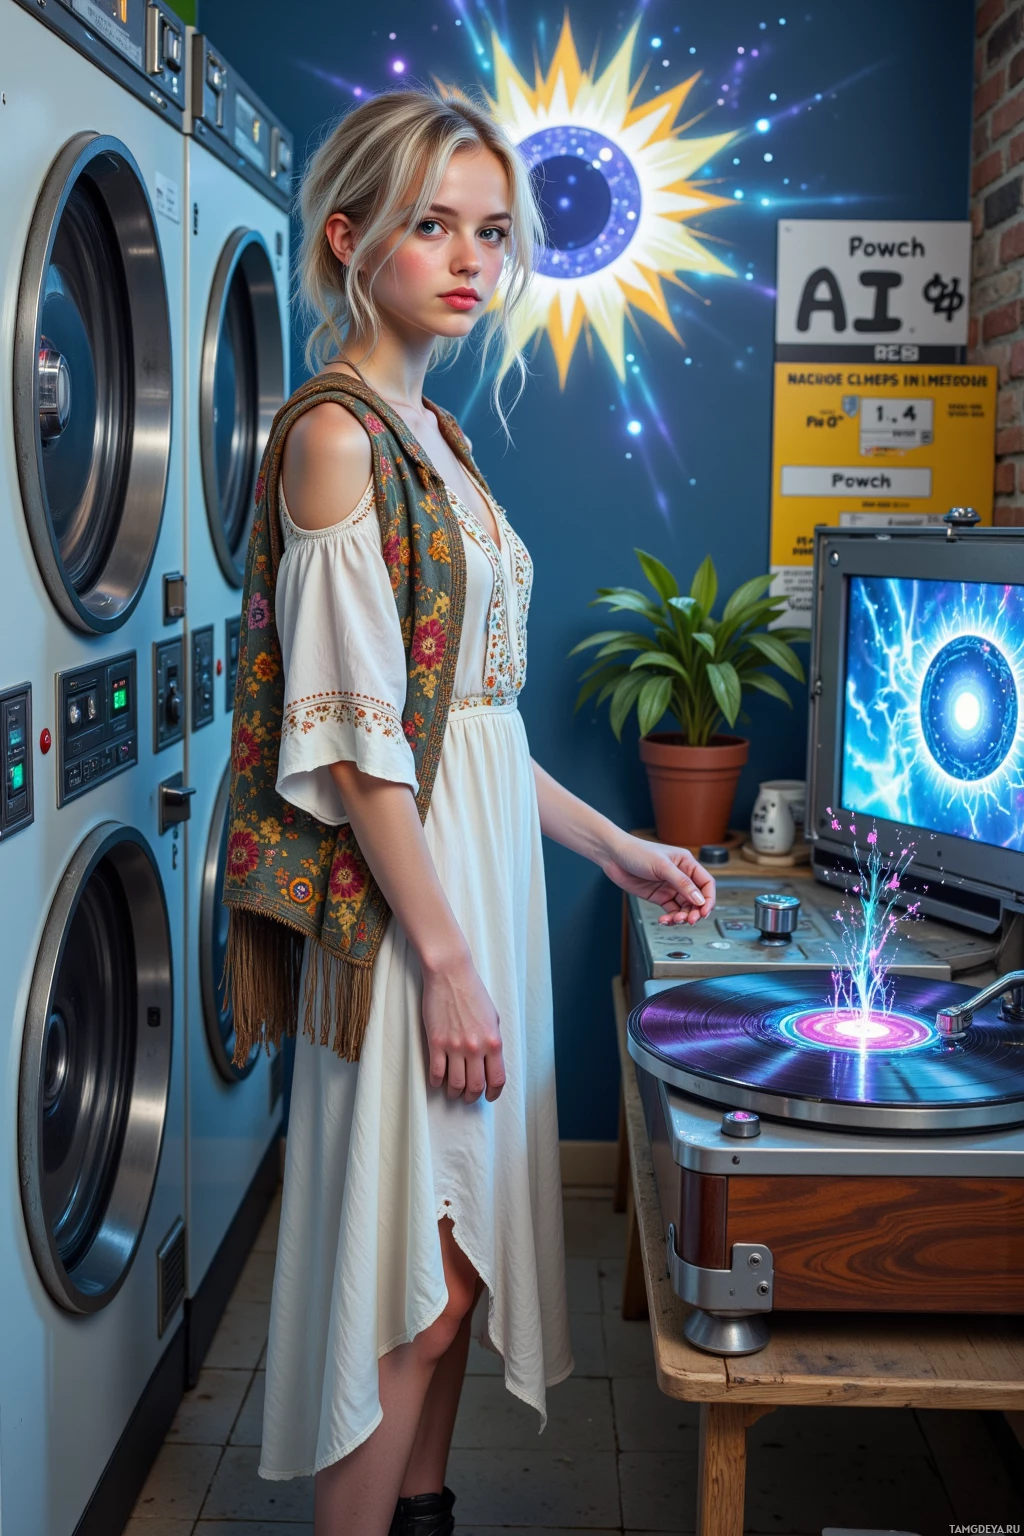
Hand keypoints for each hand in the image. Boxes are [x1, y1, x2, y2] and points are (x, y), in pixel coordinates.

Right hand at [421, 951, 505, 1102]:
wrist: (450, 974)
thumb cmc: (472, 991)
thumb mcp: (493, 1017)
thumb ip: (493, 1041)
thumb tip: (491, 1061)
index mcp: (493, 1041)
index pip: (497, 1079)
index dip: (494, 1093)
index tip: (490, 1096)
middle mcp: (476, 1047)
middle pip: (476, 1086)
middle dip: (473, 1097)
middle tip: (469, 1097)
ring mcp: (455, 1046)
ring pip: (456, 1084)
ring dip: (455, 1092)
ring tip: (454, 1091)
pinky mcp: (436, 1042)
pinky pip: (436, 1073)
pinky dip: (437, 1082)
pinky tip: (438, 1081)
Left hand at [598, 833, 715, 925]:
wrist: (613, 856)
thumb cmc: (637, 852)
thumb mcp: (662, 866)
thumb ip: (682, 883)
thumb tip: (699, 899)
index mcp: (686, 864)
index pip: (706, 883)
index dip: (708, 898)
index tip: (704, 911)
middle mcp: (681, 876)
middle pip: (697, 899)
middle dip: (695, 911)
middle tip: (690, 920)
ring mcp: (670, 887)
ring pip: (684, 907)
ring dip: (682, 916)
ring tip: (675, 920)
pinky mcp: (659, 896)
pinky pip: (671, 910)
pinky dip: (670, 918)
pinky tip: (664, 920)